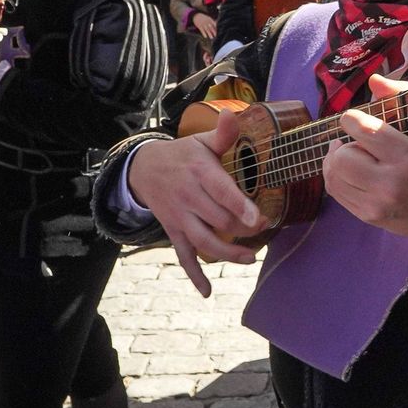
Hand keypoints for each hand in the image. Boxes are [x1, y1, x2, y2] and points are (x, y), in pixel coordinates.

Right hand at [127, 115, 266, 293]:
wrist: (144, 169)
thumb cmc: (183, 155)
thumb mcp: (201, 141)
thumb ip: (222, 134)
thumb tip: (233, 115)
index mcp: (199, 172)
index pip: (220, 191)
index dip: (239, 206)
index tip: (258, 218)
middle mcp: (188, 197)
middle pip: (218, 219)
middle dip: (243, 229)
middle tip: (264, 229)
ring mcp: (180, 217)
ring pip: (203, 241)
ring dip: (227, 253)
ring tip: (249, 258)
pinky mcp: (173, 231)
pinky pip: (183, 256)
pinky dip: (194, 275)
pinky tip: (207, 291)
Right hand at [192, 12, 216, 38]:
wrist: (196, 15)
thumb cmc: (204, 18)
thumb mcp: (208, 18)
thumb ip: (212, 21)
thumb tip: (216, 25)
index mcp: (210, 20)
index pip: (214, 24)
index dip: (216, 29)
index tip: (217, 32)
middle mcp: (207, 22)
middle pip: (211, 27)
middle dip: (214, 32)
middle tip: (215, 36)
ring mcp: (203, 24)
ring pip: (207, 30)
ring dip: (209, 34)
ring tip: (211, 38)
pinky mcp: (199, 26)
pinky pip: (202, 30)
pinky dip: (204, 33)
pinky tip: (205, 36)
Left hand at [323, 74, 407, 240]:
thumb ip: (401, 101)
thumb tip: (374, 82)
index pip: (363, 131)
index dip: (352, 119)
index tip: (355, 119)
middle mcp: (391, 184)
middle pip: (342, 156)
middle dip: (344, 143)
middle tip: (356, 142)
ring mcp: (377, 204)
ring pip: (333, 175)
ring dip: (337, 160)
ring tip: (352, 155)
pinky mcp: (369, 216)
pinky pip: (336, 192)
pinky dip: (338, 177)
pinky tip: (352, 172)